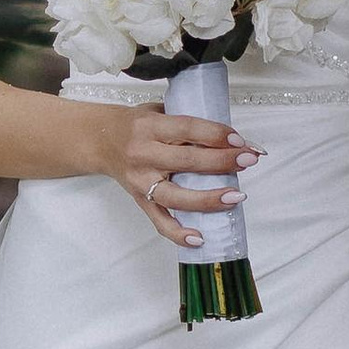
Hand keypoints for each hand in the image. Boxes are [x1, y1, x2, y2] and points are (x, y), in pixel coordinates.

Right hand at [86, 99, 260, 247]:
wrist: (99, 141)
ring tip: (236, 196)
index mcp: (150, 127)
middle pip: (187, 161)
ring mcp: (141, 181)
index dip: (216, 135)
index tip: (241, 141)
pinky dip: (178, 233)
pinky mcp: (139, 200)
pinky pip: (159, 221)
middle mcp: (143, 154)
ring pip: (176, 196)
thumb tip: (229, 137)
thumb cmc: (135, 125)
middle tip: (249, 160)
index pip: (188, 129)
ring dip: (208, 199)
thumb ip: (186, 122)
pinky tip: (200, 237)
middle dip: (222, 161)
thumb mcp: (157, 111)